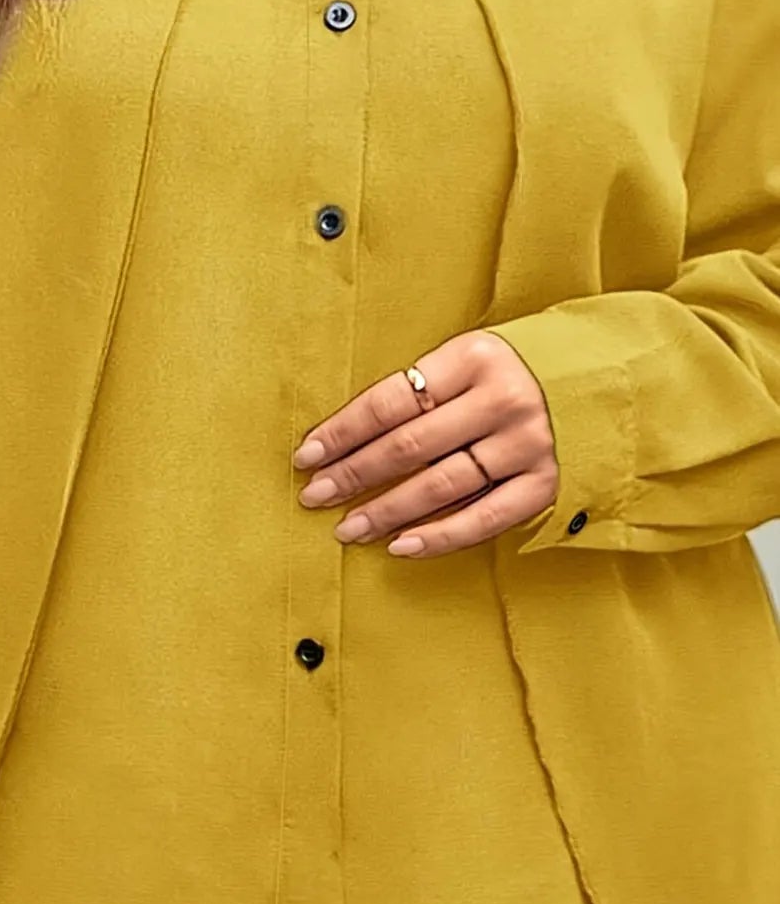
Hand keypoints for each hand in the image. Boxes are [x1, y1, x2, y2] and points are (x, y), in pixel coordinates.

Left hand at [291, 331, 557, 557]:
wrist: (597, 383)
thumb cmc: (507, 375)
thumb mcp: (465, 362)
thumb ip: (418, 391)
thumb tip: (342, 440)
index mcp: (473, 358)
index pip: (390, 401)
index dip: (343, 432)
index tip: (307, 457)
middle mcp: (503, 399)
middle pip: (409, 446)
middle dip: (353, 475)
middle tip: (315, 496)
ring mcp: (527, 444)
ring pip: (439, 485)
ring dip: (386, 511)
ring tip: (348, 528)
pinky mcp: (544, 483)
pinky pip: (484, 518)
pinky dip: (439, 536)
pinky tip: (401, 545)